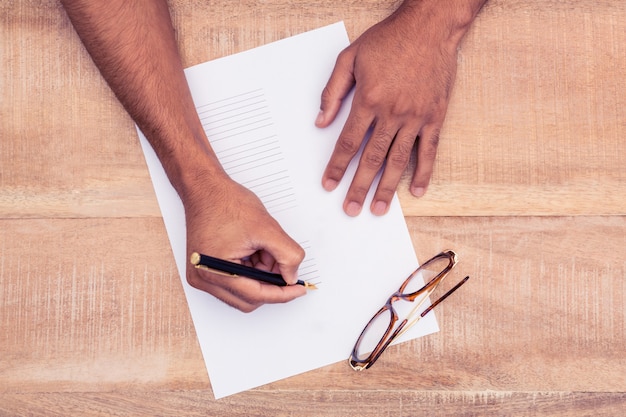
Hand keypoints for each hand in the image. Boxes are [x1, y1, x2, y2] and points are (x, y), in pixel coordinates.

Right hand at [182, 172, 305, 311]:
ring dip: (260, 276)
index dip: (282, 294)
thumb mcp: (267, 228)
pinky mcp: (205, 269)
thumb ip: (287, 255)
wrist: (205, 189)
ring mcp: (202, 275)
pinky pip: (234, 282)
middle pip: (249, 299)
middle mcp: (203, 278)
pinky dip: (250, 271)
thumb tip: (292, 276)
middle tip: (283, 263)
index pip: (256, 295)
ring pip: (243, 291)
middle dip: (270, 282)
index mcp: (215, 271)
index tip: (298, 289)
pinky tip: (253, 252)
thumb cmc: (225, 203)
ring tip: (263, 250)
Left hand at [316, 3, 466, 215]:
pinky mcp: (435, 116)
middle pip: (371, 159)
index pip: (348, 143)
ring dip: (386, 188)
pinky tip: (416, 191)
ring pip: (398, 160)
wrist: (429, 26)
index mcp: (368, 100)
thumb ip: (333, 91)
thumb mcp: (350, 57)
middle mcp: (392, 113)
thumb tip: (320, 121)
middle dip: (358, 187)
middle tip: (350, 209)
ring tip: (378, 209)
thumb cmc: (388, 39)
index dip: (336, 167)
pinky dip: (423, 172)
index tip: (328, 184)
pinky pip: (429, 150)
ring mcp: (415, 117)